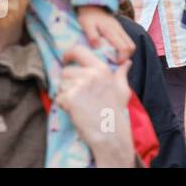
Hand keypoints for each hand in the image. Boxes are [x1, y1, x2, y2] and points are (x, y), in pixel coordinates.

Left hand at [57, 45, 135, 166]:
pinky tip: (77, 112)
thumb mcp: (122, 90)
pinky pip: (58, 98)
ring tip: (81, 105)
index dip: (69, 54)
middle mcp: (90, 75)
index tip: (66, 60)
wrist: (111, 135)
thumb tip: (127, 62)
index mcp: (101, 69)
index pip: (78, 50)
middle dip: (68, 83)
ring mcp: (79, 86)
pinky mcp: (70, 98)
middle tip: (80, 96)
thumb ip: (121, 74)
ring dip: (66, 95)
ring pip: (61, 85)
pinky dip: (64, 106)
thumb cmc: (116, 113)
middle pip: (65, 72)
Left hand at [77, 5, 134, 62]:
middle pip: (131, 47)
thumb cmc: (87, 16)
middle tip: (115, 62)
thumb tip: (98, 48)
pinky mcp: (120, 30)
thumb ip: (92, 35)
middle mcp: (119, 30)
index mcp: (112, 30)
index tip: (115, 63)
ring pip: (131, 44)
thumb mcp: (86, 25)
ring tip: (115, 58)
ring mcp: (121, 30)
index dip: (122, 58)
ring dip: (126, 53)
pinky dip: (125, 48)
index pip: (124, 47)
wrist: (92, 5)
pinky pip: (128, 41)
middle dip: (126, 57)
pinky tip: (115, 51)